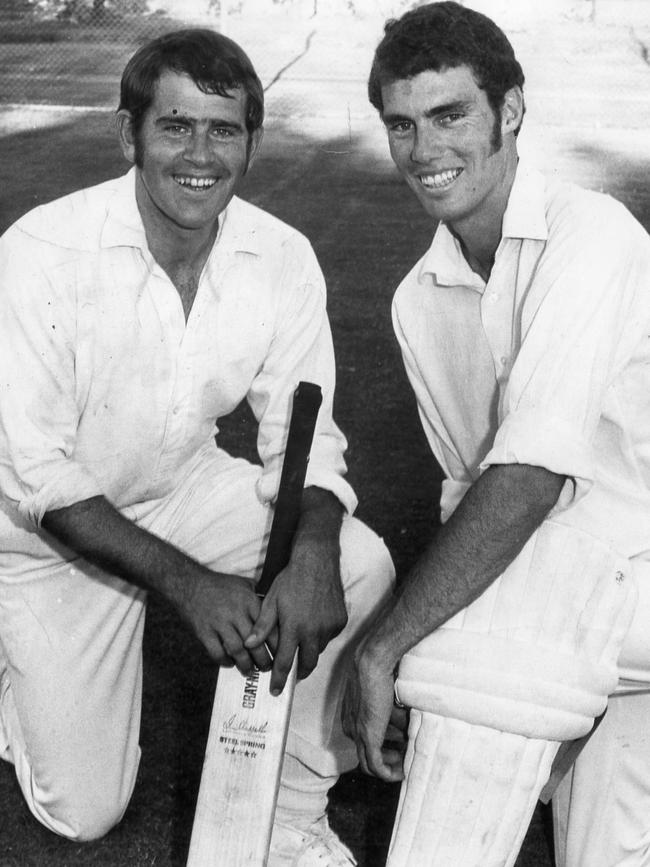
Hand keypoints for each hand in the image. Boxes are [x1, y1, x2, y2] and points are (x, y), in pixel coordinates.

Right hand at [179, 569, 270, 673]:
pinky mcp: (204, 631)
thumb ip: (259, 597)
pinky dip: (224, 661)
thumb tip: (274, 610)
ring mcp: (219, 623)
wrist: (189, 584)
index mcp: (249, 601)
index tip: (280, 654)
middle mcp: (236, 612)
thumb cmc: (219, 585)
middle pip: (255, 643)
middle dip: (263, 660)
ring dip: (245, 664)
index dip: (276, 645)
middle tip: (266, 667)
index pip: (268, 627)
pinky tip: (230, 663)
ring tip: (250, 671)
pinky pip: (217, 652)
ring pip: (237, 650)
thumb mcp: (244, 584)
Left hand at [244, 536, 347, 693]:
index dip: (280, 679)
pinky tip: (313, 623)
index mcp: (295, 627)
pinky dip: (320, 635)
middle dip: (299, 672)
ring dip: (309, 650)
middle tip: (292, 674)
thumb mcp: (271, 600)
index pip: (286, 662)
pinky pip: (329, 636)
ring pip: (319, 649)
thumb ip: (262, 626)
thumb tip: (248, 645)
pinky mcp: (340, 620)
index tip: (275, 691)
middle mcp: (315, 631)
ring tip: (301, 640)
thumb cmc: (291, 579)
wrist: (317, 560)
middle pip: (308, 663)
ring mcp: (330, 626)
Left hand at [342, 644, 405, 782]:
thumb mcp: (381, 693)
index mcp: (350, 716)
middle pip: (366, 753)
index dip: (383, 743)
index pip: (363, 740)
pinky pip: (377, 766)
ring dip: (390, 765)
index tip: (399, 741)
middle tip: (404, 753)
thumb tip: (403, 718)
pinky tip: (402, 772)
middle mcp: (350, 727)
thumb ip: (388, 707)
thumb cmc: (376, 669)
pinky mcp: (368, 738)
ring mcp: (358, 734)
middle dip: (388, 755)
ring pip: (370, 764)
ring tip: (406, 761)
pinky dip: (389, 773)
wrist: (371, 662)